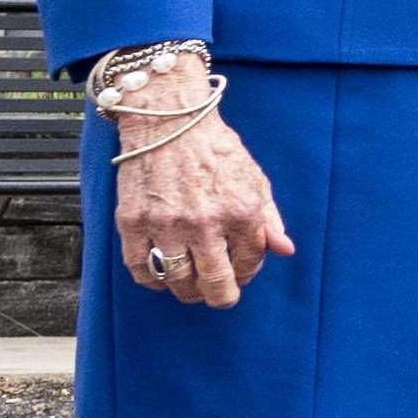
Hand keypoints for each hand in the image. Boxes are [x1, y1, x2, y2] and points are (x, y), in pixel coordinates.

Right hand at [108, 109, 293, 310]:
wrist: (168, 120)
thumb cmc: (214, 148)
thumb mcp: (254, 178)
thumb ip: (269, 219)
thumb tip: (285, 250)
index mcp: (241, 210)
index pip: (250, 262)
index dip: (248, 271)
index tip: (242, 269)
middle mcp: (204, 221)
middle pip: (216, 284)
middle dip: (222, 297)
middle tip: (221, 296)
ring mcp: (166, 223)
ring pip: (178, 281)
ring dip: (188, 292)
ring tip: (192, 289)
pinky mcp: (132, 221)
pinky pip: (140, 268)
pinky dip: (151, 280)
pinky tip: (161, 278)